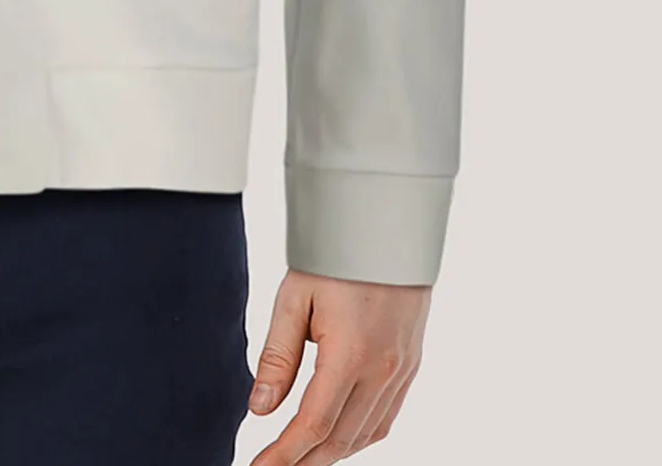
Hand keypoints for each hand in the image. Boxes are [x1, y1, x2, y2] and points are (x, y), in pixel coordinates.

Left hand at [246, 268, 429, 462]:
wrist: (388, 228)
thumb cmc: (336, 256)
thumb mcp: (295, 297)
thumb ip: (278, 356)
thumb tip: (260, 408)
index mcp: (350, 354)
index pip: (313, 425)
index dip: (284, 455)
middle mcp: (382, 371)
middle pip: (339, 439)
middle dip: (304, 462)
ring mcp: (402, 372)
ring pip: (365, 435)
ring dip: (331, 454)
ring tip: (298, 458)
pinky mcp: (410, 366)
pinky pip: (385, 418)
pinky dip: (359, 438)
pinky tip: (336, 438)